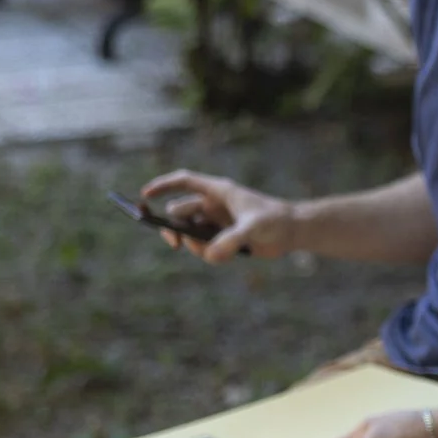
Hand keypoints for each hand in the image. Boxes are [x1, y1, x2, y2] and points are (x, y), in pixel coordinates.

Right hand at [142, 169, 295, 263]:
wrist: (293, 232)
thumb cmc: (276, 220)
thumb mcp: (254, 227)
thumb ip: (232, 240)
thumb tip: (210, 255)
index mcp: (218, 191)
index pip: (184, 182)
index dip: (163, 186)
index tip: (145, 195)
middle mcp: (213, 204)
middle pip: (179, 212)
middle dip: (173, 227)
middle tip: (175, 243)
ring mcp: (215, 221)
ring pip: (189, 232)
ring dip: (193, 244)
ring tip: (212, 251)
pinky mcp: (221, 237)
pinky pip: (203, 247)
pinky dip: (207, 252)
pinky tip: (225, 255)